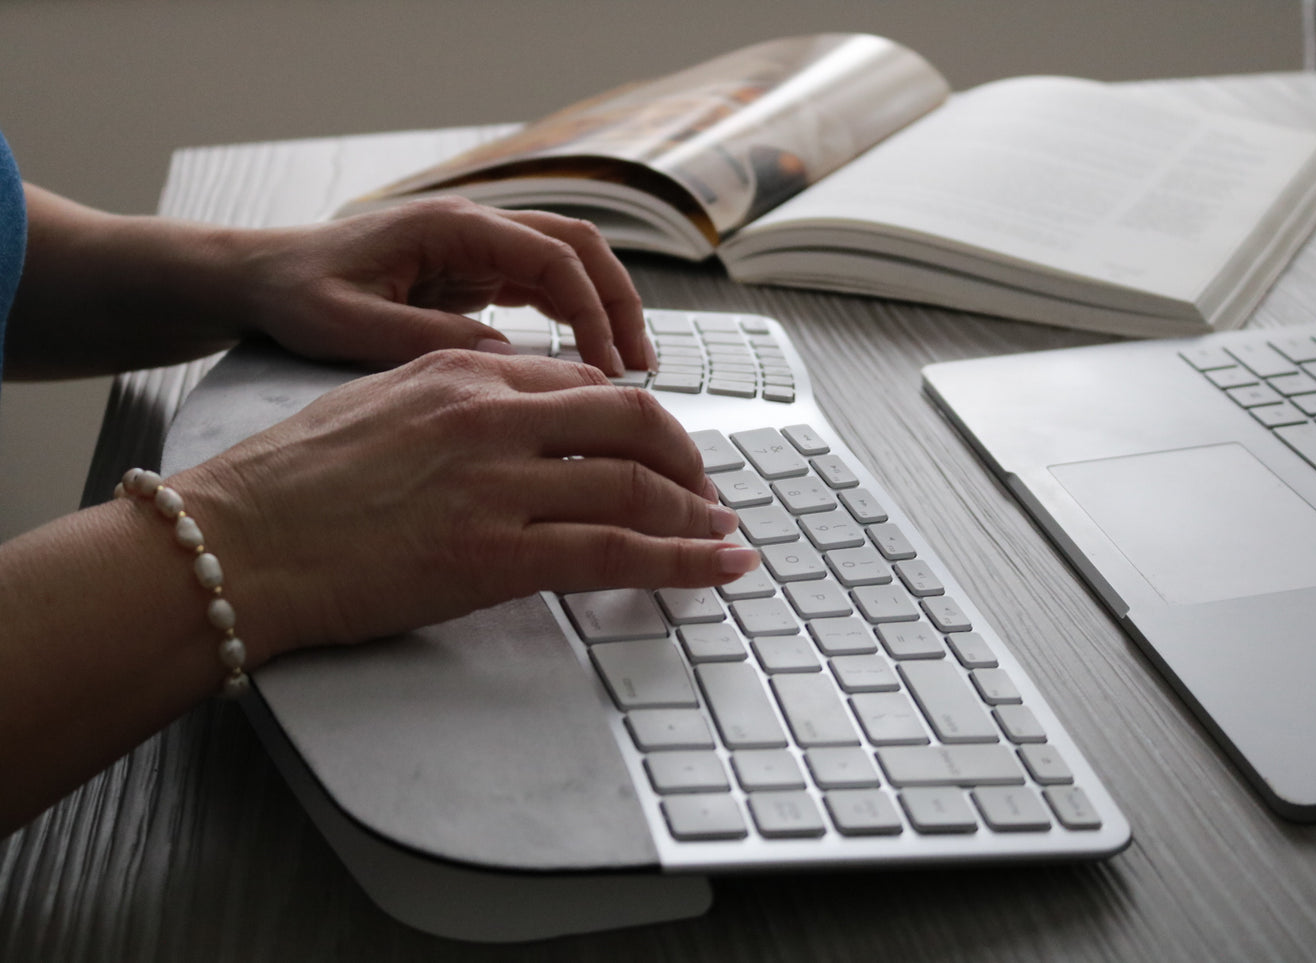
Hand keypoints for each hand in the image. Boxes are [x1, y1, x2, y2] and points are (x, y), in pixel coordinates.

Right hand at [173, 351, 756, 661]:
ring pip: (639, 485)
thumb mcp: (378, 404)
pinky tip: (722, 568)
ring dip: (698, 513)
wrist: (234, 542)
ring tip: (725, 535)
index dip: (639, 420)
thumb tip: (520, 421)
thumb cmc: (289, 483)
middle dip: (686, 458)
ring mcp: (498, 482)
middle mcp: (492, 413)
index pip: (586, 384)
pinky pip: (619, 552)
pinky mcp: (495, 554)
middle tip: (707, 492)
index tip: (659, 450)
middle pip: (634, 419)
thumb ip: (455, 402)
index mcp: (462, 369)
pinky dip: (686, 561)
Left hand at [237, 198, 656, 375]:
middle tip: (640, 366)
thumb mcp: (348, 325)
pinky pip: (542, 285)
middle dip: (618, 302)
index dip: (591, 311)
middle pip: (579, 247)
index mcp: (451, 227)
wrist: (260, 277)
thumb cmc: (294, 293)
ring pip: (568, 264)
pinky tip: (586, 361)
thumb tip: (504, 364)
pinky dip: (574, 317)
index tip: (607, 367)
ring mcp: (476, 246)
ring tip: (626, 367)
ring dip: (603, 308)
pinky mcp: (472, 272)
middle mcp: (473, 226)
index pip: (551, 257)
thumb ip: (424, 340)